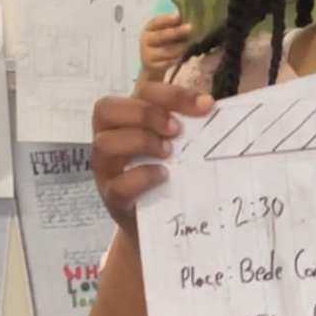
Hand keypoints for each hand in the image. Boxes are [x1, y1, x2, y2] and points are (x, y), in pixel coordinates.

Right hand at [91, 82, 212, 232]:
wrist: (158, 222)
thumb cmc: (167, 174)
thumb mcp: (175, 145)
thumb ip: (186, 125)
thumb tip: (210, 106)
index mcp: (127, 119)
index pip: (141, 92)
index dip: (173, 94)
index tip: (206, 104)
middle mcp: (108, 139)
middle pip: (107, 109)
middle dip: (148, 114)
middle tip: (177, 130)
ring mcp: (106, 170)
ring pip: (105, 143)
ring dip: (142, 141)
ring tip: (169, 152)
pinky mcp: (112, 199)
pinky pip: (119, 185)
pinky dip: (143, 177)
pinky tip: (164, 175)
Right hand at [139, 14, 192, 81]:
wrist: (151, 64)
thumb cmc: (161, 44)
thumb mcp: (164, 32)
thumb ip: (173, 26)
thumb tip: (187, 17)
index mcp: (148, 29)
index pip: (155, 22)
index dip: (166, 19)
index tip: (178, 16)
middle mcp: (146, 41)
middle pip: (161, 36)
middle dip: (177, 32)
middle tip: (190, 28)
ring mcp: (148, 54)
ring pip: (167, 51)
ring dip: (181, 47)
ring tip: (191, 44)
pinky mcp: (153, 66)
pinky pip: (168, 63)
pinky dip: (178, 59)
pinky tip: (185, 56)